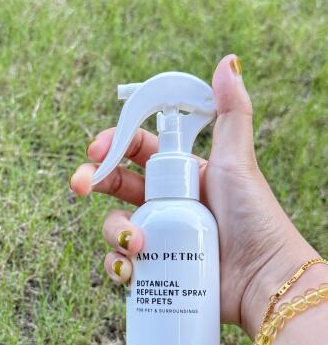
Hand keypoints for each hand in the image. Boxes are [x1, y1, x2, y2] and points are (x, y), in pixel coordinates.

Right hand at [70, 55, 317, 337]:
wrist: (263, 281)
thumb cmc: (256, 219)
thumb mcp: (238, 162)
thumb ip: (231, 113)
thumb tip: (227, 62)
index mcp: (182, 174)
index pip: (137, 150)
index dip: (113, 145)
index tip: (97, 148)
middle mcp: (167, 204)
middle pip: (116, 185)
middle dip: (94, 180)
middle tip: (81, 185)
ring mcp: (159, 237)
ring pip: (114, 225)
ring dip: (113, 231)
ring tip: (137, 245)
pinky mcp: (156, 270)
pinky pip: (122, 262)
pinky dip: (118, 266)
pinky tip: (130, 271)